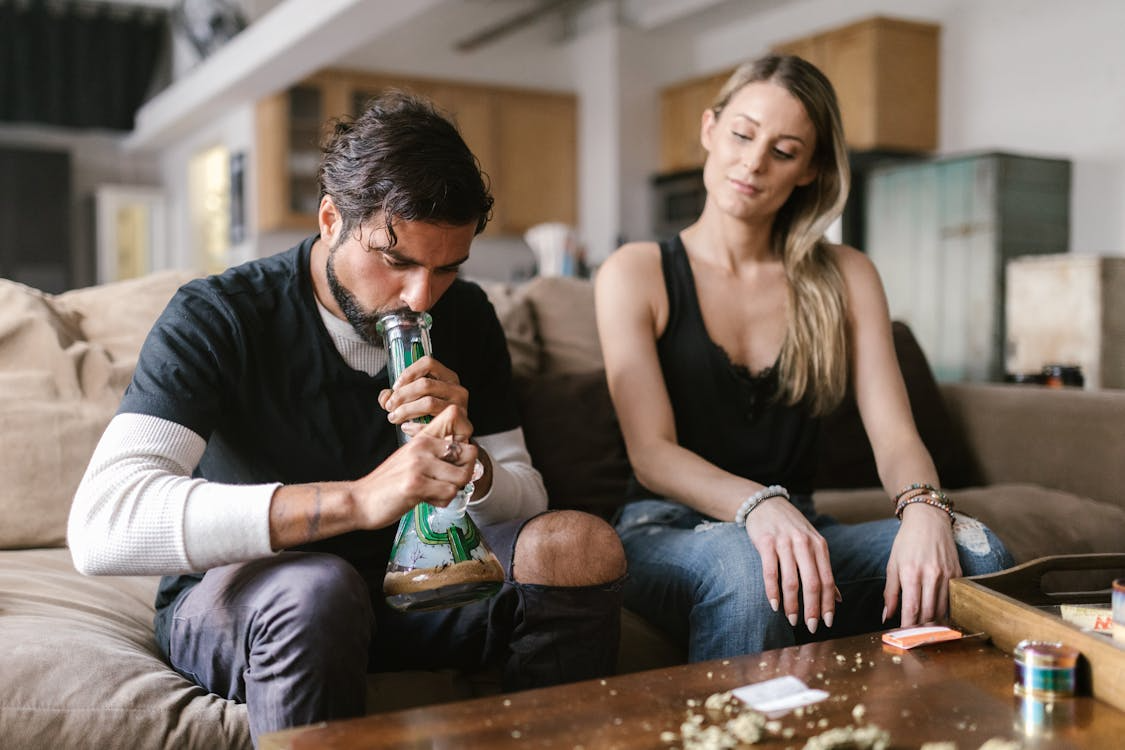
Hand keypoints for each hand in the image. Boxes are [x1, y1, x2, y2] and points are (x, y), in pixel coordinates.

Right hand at [352, 405, 478, 528]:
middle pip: (470, 454)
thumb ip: (436, 452)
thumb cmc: (390, 482)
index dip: (465, 450)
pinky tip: (425, 499)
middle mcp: (422, 446)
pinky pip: (449, 493)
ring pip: (461, 477)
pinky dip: (441, 501)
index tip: (456, 463)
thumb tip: (469, 452)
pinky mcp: (416, 484)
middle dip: (464, 472)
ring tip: (433, 492)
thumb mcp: (412, 458)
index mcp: (423, 438)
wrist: (361, 500)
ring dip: (451, 490)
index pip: (460, 427)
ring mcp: (419, 464)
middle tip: (447, 483)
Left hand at [379, 355, 472, 437]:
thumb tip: (385, 397)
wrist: (449, 436)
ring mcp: (460, 406)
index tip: (395, 386)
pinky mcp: (460, 424)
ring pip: (429, 403)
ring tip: (395, 417)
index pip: (428, 363)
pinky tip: (406, 427)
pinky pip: (433, 423)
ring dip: (406, 410)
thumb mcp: (415, 399)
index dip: (409, 373)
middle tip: (390, 406)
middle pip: (425, 384)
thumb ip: (396, 395)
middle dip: (402, 395)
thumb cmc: (431, 415)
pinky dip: (415, 427)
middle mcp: (457, 389)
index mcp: (447, 377)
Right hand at [745, 499, 837, 632]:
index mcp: (819, 546)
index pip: (828, 580)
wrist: (766, 504)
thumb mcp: (812, 544)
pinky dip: (772, 592)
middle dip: (813, 608)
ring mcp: (784, 543)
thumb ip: (823, 570)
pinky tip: (774, 605)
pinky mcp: (766, 543)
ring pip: (791, 580)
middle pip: (812, 583)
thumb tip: (838, 599)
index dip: (829, 603)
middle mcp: (804, 544)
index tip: (828, 622)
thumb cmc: (791, 527)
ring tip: (793, 620)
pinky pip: (770, 572)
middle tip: (811, 627)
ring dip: (792, 604)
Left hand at [883, 504, 960, 625]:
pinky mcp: (959, 574)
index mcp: (911, 572)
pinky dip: (946, 611)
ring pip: (943, 609)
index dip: (908, 626)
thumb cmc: (907, 542)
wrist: (929, 520)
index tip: (903, 637)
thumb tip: (886, 616)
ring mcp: (947, 575)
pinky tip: (939, 617)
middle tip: (914, 638)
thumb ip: (890, 592)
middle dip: (921, 628)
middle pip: (929, 613)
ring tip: (925, 631)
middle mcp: (931, 575)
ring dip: (934, 623)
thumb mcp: (892, 564)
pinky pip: (953, 600)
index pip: (911, 608)